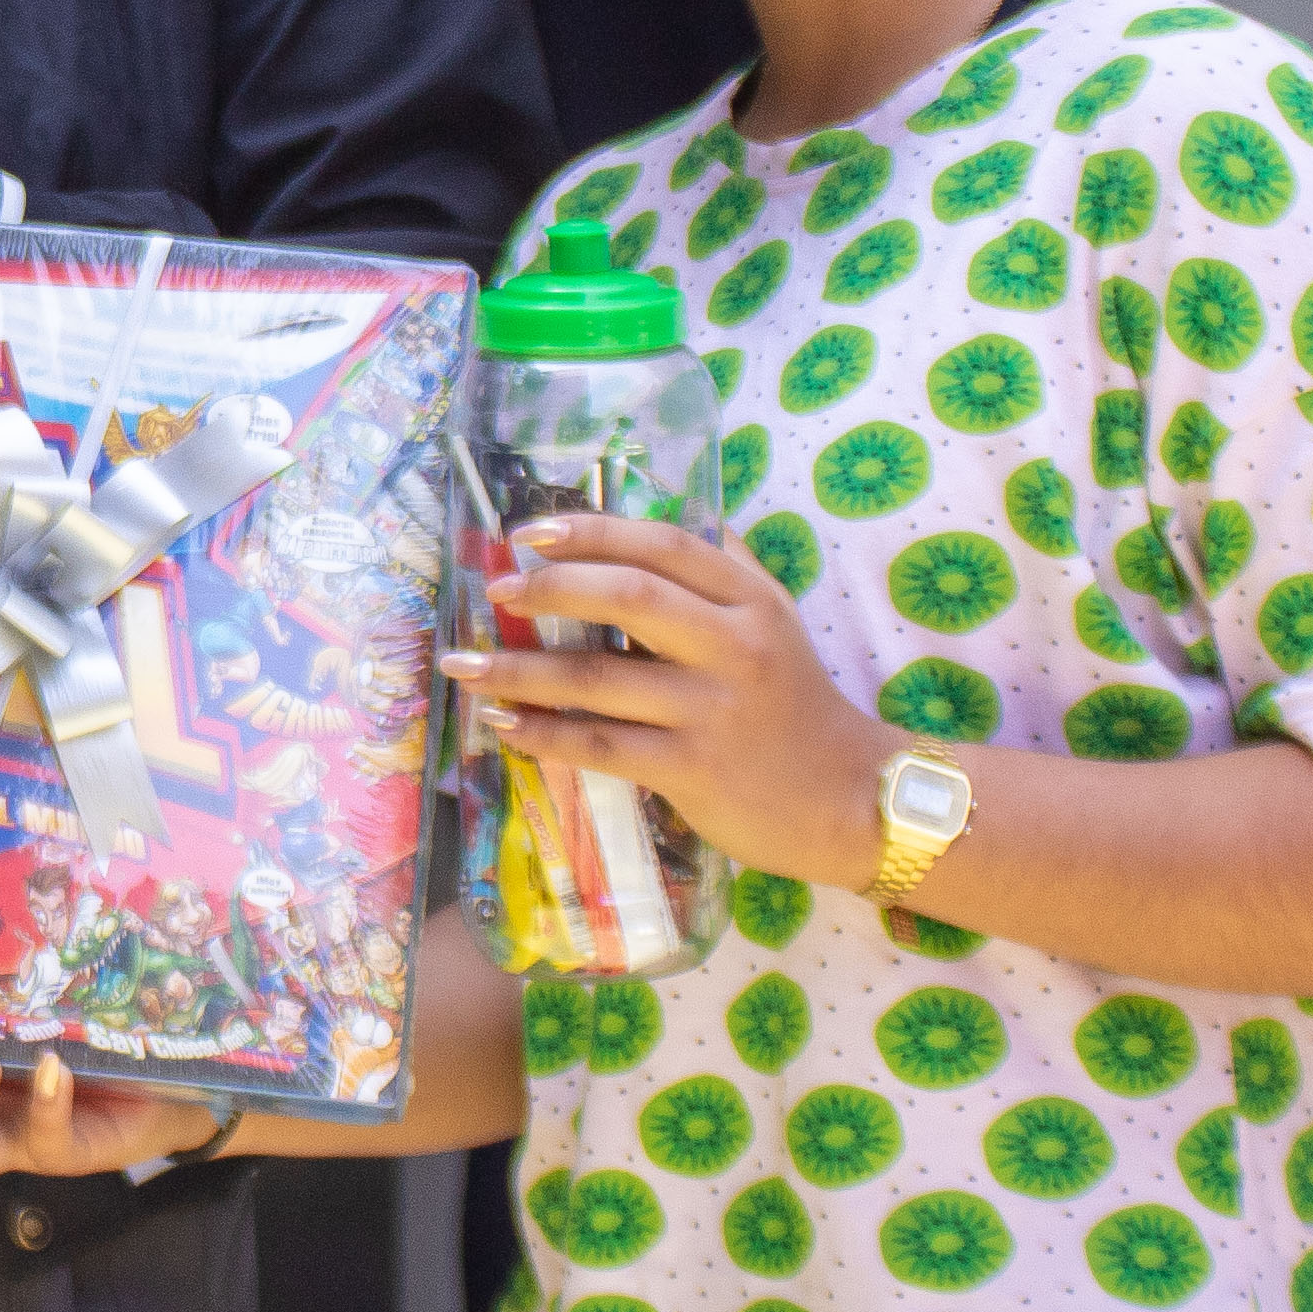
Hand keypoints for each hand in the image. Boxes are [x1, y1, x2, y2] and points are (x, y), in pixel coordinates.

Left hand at [441, 514, 893, 891]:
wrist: (851, 798)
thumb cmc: (797, 703)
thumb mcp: (776, 619)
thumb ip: (726, 568)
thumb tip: (670, 513)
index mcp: (750, 600)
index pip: (665, 545)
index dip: (594, 531)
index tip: (532, 532)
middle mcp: (733, 646)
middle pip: (628, 597)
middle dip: (550, 588)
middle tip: (494, 590)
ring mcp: (711, 710)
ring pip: (598, 678)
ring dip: (518, 669)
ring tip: (462, 664)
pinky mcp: (692, 770)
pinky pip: (601, 744)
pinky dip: (544, 732)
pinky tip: (502, 723)